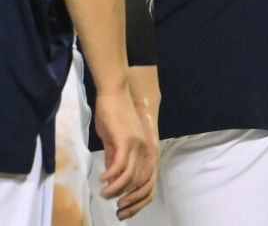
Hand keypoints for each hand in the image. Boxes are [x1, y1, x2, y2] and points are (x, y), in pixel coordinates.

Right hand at [93, 89, 151, 209]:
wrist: (114, 93)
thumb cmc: (112, 113)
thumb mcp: (113, 138)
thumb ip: (113, 155)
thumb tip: (110, 173)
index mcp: (141, 147)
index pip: (141, 175)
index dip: (130, 189)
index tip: (116, 196)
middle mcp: (142, 147)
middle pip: (136, 179)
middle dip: (122, 192)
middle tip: (107, 198)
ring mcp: (135, 143)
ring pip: (128, 175)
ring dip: (115, 188)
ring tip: (103, 193)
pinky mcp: (125, 140)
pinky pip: (119, 165)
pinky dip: (111, 176)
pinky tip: (102, 179)